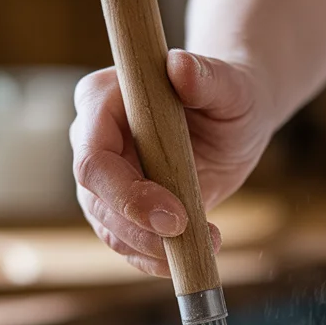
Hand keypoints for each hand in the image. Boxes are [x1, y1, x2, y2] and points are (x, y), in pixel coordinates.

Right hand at [71, 50, 274, 275]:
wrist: (232, 123)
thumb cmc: (230, 96)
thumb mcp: (230, 86)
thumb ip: (207, 76)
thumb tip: (179, 65)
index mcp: (104, 100)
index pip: (92, 157)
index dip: (126, 193)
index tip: (173, 215)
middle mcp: (93, 140)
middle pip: (96, 200)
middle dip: (142, 228)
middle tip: (194, 235)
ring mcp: (104, 179)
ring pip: (110, 228)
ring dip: (154, 249)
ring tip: (206, 244)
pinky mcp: (121, 208)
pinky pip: (128, 243)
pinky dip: (157, 259)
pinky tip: (191, 257)